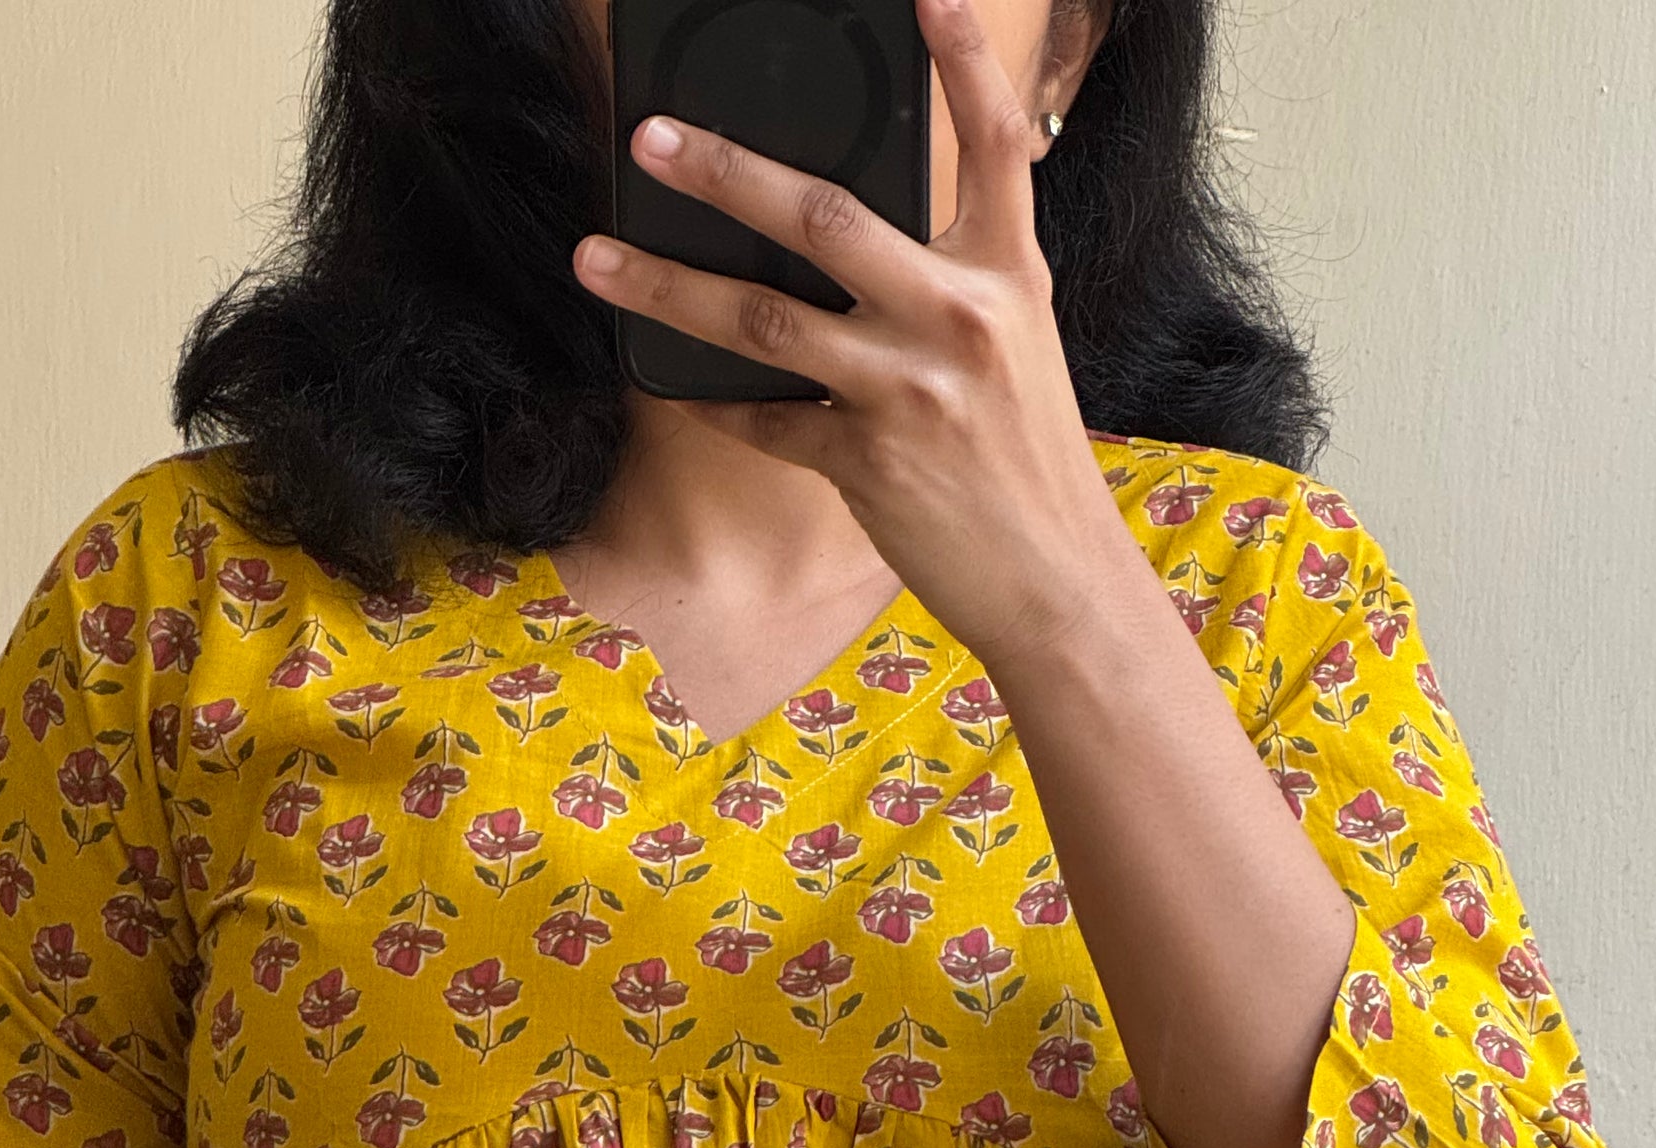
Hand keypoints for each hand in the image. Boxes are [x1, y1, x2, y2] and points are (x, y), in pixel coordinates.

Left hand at [573, 0, 1130, 669]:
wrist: (1056, 582)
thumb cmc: (1026, 463)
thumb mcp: (1014, 348)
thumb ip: (949, 283)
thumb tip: (849, 241)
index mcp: (1005, 273)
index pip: (996, 141)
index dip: (963, 57)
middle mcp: (958, 316)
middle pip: (824, 217)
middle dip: (724, 171)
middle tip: (651, 139)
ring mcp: (907, 389)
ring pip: (762, 319)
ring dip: (668, 284)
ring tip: (598, 257)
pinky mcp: (865, 461)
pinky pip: (764, 418)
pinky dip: (711, 400)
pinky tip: (664, 375)